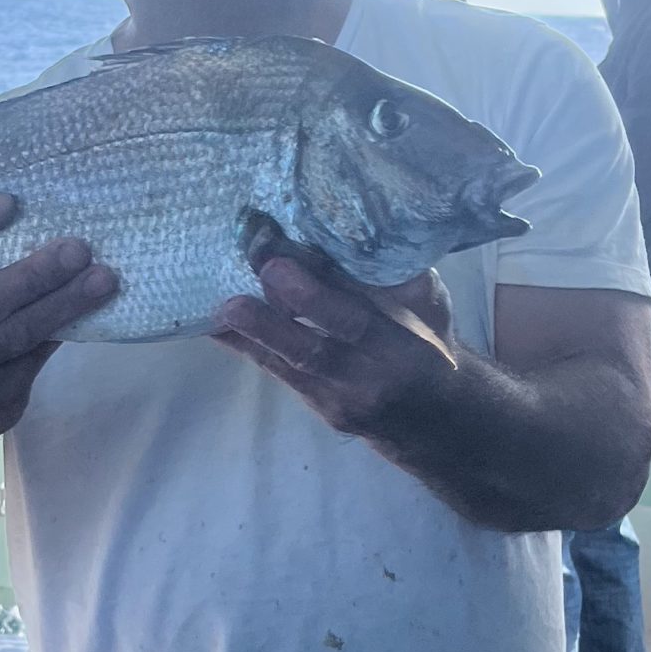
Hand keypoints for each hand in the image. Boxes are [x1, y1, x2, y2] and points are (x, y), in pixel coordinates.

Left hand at [211, 256, 454, 437]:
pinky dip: (248, 347)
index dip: (321, 291)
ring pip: (296, 362)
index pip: (361, 319)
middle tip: (252, 282)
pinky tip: (215, 326)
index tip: (284, 260)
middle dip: (285, 314)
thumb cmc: (431, 344)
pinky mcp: (320, 407)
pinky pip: (280, 374)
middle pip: (324, 346)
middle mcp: (373, 376)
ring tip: (222, 306)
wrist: (435, 418)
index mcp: (406, 346)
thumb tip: (359, 233)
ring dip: (256, 332)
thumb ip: (403, 280)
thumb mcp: (433, 309)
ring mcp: (343, 397)